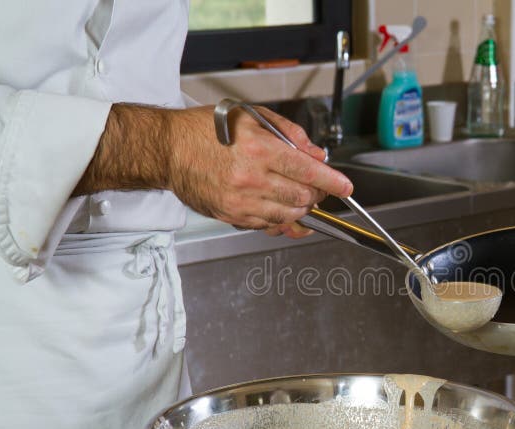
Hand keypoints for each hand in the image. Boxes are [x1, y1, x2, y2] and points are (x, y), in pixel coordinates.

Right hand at [76, 104, 351, 236]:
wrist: (168, 150)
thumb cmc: (207, 130)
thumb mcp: (251, 117)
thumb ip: (290, 135)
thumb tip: (317, 155)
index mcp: (259, 149)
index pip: (308, 171)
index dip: (332, 182)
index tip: (345, 187)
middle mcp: (251, 178)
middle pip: (302, 198)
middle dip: (316, 194)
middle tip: (315, 186)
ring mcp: (241, 201)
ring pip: (288, 216)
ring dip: (300, 208)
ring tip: (296, 195)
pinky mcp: (231, 216)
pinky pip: (267, 225)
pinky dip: (280, 219)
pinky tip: (280, 208)